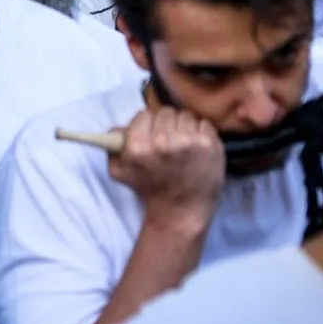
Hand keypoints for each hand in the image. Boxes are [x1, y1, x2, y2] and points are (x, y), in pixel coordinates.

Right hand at [107, 106, 223, 227]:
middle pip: (166, 112)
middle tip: (168, 140)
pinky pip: (204, 123)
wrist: (182, 211)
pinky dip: (201, 132)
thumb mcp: (119, 171)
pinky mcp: (209, 145)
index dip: (147, 124)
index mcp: (139, 147)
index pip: (144, 115)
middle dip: (166, 124)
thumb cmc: (150, 190)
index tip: (151, 134)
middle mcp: (163, 142)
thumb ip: (112, 145)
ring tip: (184, 145)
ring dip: (184, 127)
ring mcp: (189, 142)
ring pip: (185, 116)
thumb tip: (120, 128)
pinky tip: (197, 148)